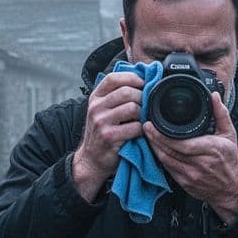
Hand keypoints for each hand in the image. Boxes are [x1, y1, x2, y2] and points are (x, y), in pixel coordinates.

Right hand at [72, 71, 144, 200]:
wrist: (91, 159)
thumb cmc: (103, 132)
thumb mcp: (103, 110)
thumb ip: (115, 95)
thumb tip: (142, 78)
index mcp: (95, 97)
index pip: (113, 78)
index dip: (132, 78)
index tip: (143, 83)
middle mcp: (96, 107)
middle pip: (127, 92)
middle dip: (142, 98)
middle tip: (146, 106)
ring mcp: (101, 122)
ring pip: (133, 108)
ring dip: (143, 114)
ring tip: (141, 120)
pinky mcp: (109, 136)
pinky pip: (135, 127)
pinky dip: (142, 130)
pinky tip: (139, 133)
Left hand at [144, 91, 237, 222]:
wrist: (231, 189)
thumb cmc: (230, 160)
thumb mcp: (230, 135)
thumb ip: (221, 114)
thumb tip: (214, 96)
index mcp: (211, 149)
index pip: (182, 143)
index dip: (164, 135)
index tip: (153, 125)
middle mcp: (200, 164)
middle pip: (170, 151)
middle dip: (155, 139)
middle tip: (146, 127)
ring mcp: (191, 175)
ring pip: (166, 160)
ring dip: (155, 148)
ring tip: (148, 136)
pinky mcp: (185, 183)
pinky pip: (168, 169)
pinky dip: (160, 158)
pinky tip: (156, 149)